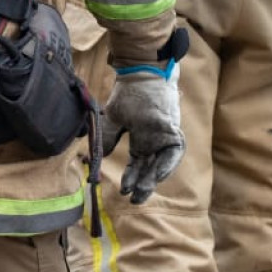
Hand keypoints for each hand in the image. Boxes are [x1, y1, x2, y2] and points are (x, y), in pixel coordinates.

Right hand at [99, 71, 184, 203]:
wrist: (144, 71)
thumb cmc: (130, 92)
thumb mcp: (114, 117)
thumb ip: (108, 137)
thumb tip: (97, 157)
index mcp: (140, 139)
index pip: (137, 164)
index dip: (131, 178)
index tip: (124, 191)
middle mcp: (154, 141)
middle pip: (149, 168)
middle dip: (143, 184)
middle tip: (136, 200)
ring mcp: (165, 136)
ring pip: (161, 163)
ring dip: (153, 177)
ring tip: (145, 189)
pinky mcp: (172, 130)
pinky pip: (174, 153)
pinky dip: (167, 164)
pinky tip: (158, 175)